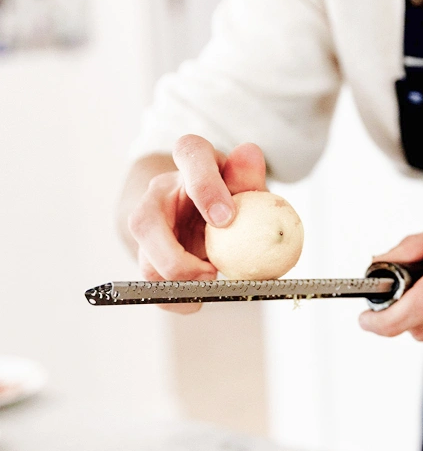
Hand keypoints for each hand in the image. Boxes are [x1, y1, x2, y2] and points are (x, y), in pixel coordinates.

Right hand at [127, 136, 266, 312]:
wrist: (207, 211)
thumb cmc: (231, 193)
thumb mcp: (244, 183)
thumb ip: (247, 176)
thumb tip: (250, 152)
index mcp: (190, 159)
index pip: (190, 155)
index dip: (205, 187)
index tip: (226, 219)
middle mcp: (160, 191)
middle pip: (145, 222)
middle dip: (175, 256)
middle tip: (210, 273)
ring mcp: (149, 225)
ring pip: (144, 259)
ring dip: (177, 282)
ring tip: (210, 287)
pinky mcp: (148, 255)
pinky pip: (153, 284)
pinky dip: (176, 299)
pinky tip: (199, 299)